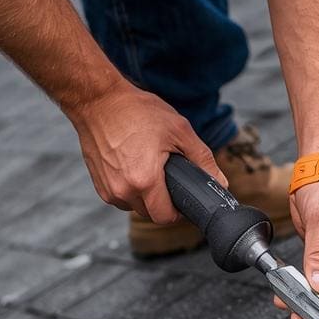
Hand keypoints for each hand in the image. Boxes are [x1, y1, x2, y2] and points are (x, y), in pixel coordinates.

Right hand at [70, 80, 225, 223]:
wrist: (98, 101)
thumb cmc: (136, 111)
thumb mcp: (179, 130)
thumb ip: (203, 159)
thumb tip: (220, 182)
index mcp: (145, 180)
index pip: (165, 217)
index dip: (178, 212)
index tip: (182, 199)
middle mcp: (123, 190)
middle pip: (150, 214)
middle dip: (163, 202)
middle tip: (168, 178)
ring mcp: (108, 189)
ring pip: (135, 207)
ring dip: (145, 197)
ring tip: (150, 169)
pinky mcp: (98, 184)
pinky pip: (120, 198)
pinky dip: (130, 189)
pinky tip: (134, 167)